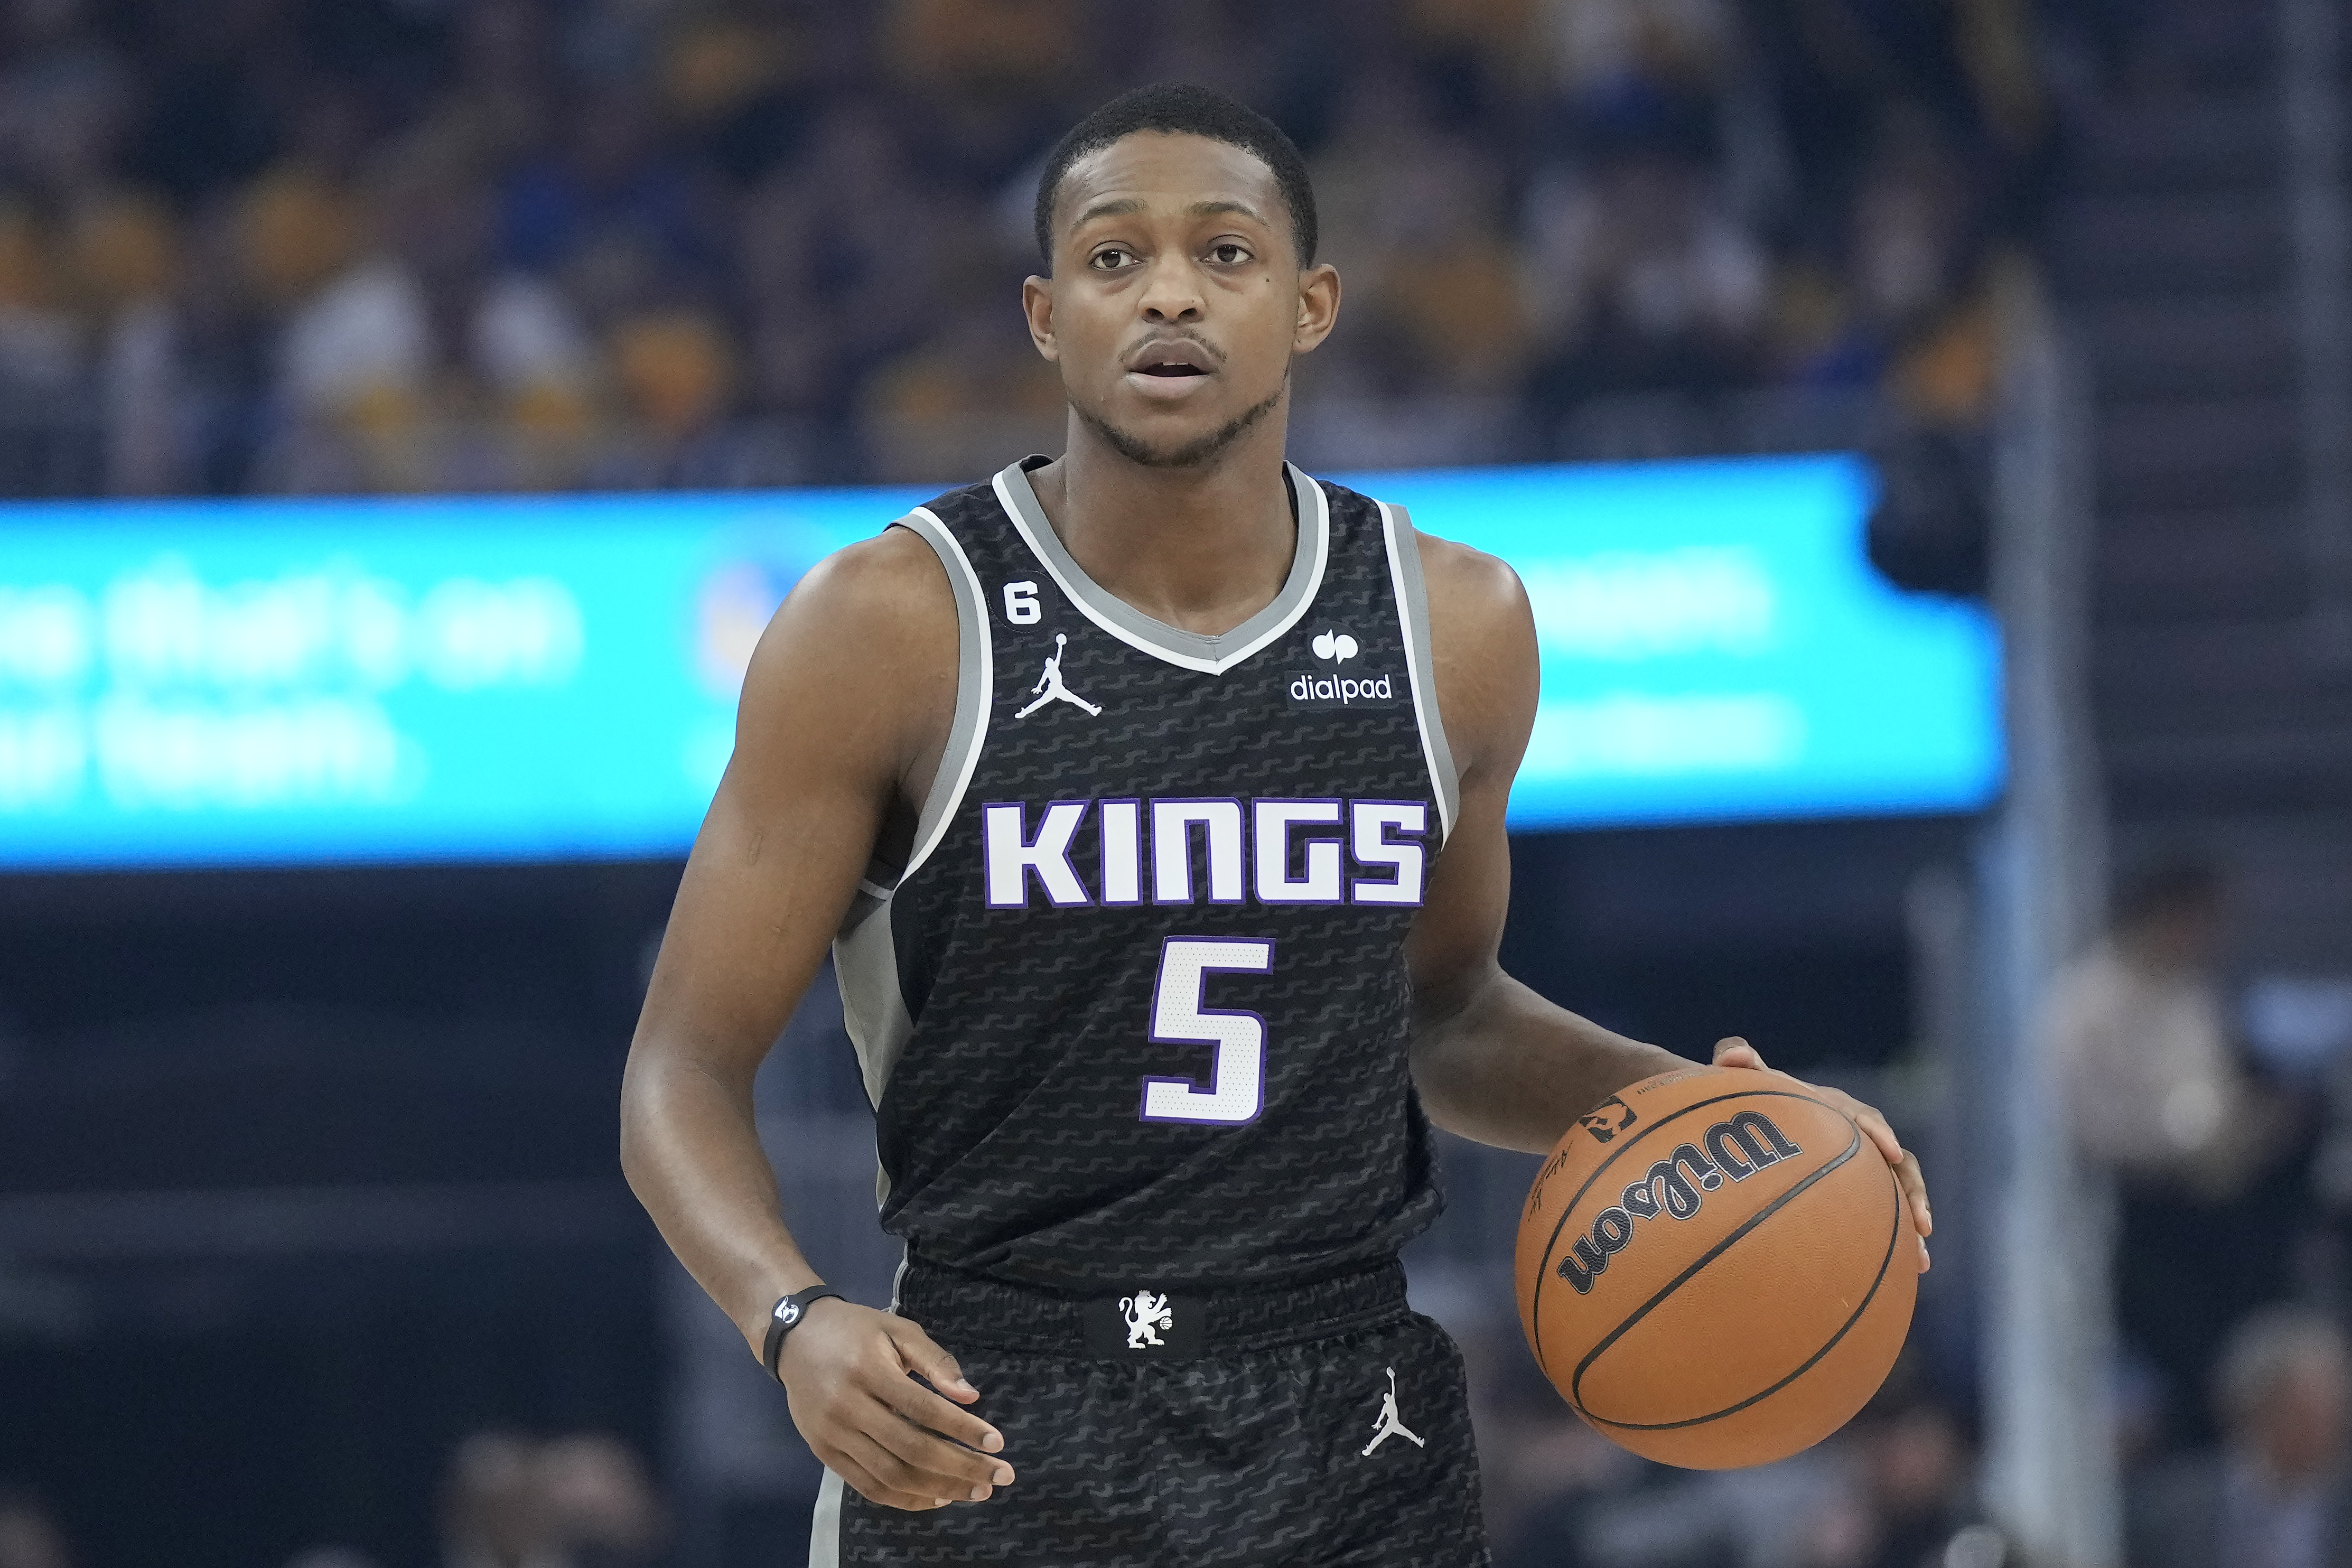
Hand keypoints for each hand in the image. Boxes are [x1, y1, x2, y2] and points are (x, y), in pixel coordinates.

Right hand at [773, 1298, 1015, 1509]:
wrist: (794, 1339)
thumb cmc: (855, 1330)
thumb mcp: (898, 1329)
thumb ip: (935, 1361)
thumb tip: (971, 1397)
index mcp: (868, 1370)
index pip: (923, 1409)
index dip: (962, 1429)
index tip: (997, 1441)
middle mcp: (847, 1407)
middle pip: (911, 1449)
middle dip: (961, 1466)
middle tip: (999, 1476)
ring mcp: (832, 1435)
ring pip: (891, 1475)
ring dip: (938, 1488)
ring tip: (975, 1491)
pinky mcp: (824, 1454)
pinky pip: (868, 1487)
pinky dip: (905, 1498)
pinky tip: (937, 1497)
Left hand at [1711, 1037, 1931, 1272]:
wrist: (1751, 1126)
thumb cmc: (1751, 1103)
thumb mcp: (1745, 1085)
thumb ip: (1736, 1061)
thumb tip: (1731, 1053)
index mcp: (1837, 1110)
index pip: (1865, 1118)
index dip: (1879, 1133)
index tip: (1891, 1151)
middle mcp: (1859, 1138)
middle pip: (1897, 1163)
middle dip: (1913, 1190)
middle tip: (1922, 1223)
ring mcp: (1863, 1168)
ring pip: (1898, 1194)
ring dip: (1913, 1222)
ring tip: (1923, 1260)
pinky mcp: (1859, 1194)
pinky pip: (1886, 1215)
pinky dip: (1899, 1241)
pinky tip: (1911, 1273)